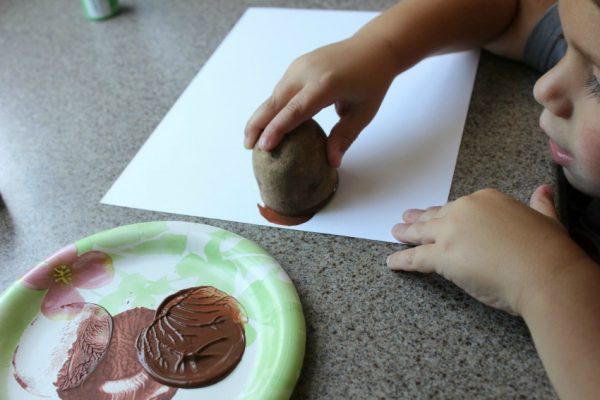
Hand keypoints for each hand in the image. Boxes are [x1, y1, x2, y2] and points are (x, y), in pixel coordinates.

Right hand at [244, 32, 398, 166]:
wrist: (374, 47)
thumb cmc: (372, 81)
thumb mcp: (363, 113)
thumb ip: (344, 137)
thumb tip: (331, 162)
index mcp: (326, 84)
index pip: (296, 110)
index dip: (278, 129)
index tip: (263, 146)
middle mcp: (307, 72)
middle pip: (275, 101)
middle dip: (258, 124)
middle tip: (248, 146)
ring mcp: (299, 66)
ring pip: (274, 95)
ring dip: (261, 116)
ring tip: (252, 139)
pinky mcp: (297, 66)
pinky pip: (281, 89)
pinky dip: (272, 107)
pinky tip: (267, 123)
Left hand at [386, 185, 588, 314]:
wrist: (543, 272)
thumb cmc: (548, 250)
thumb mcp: (547, 220)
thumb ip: (540, 205)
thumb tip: (543, 191)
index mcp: (487, 199)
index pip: (458, 207)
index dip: (446, 213)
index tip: (437, 214)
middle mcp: (464, 210)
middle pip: (435, 216)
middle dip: (419, 219)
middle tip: (406, 218)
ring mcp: (450, 232)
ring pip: (421, 233)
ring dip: (406, 234)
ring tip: (395, 233)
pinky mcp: (442, 256)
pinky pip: (415, 257)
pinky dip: (402, 260)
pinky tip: (393, 262)